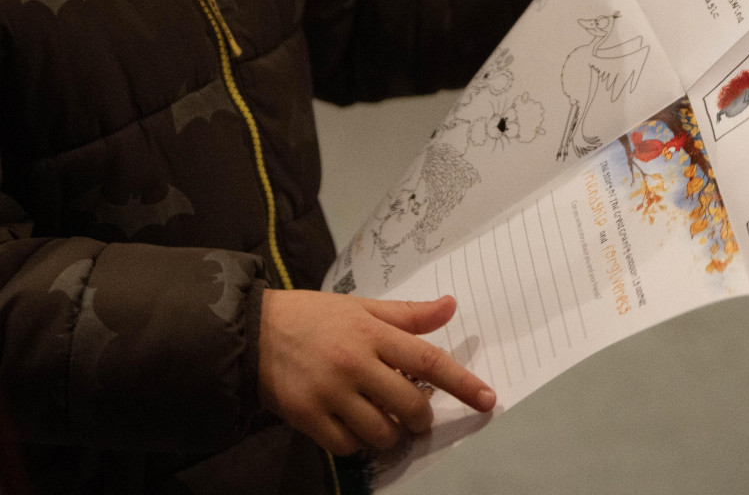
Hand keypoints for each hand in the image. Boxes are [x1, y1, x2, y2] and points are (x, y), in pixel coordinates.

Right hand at [258, 289, 494, 456]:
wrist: (256, 332)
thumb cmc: (316, 316)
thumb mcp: (363, 306)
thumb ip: (408, 314)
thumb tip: (450, 306)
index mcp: (373, 333)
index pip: (428, 360)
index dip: (462, 383)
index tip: (487, 399)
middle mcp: (356, 363)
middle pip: (410, 405)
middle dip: (422, 416)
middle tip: (417, 412)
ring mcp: (332, 394)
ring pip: (382, 432)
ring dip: (392, 433)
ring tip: (385, 419)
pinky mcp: (308, 418)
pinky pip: (348, 446)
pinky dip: (359, 443)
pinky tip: (355, 426)